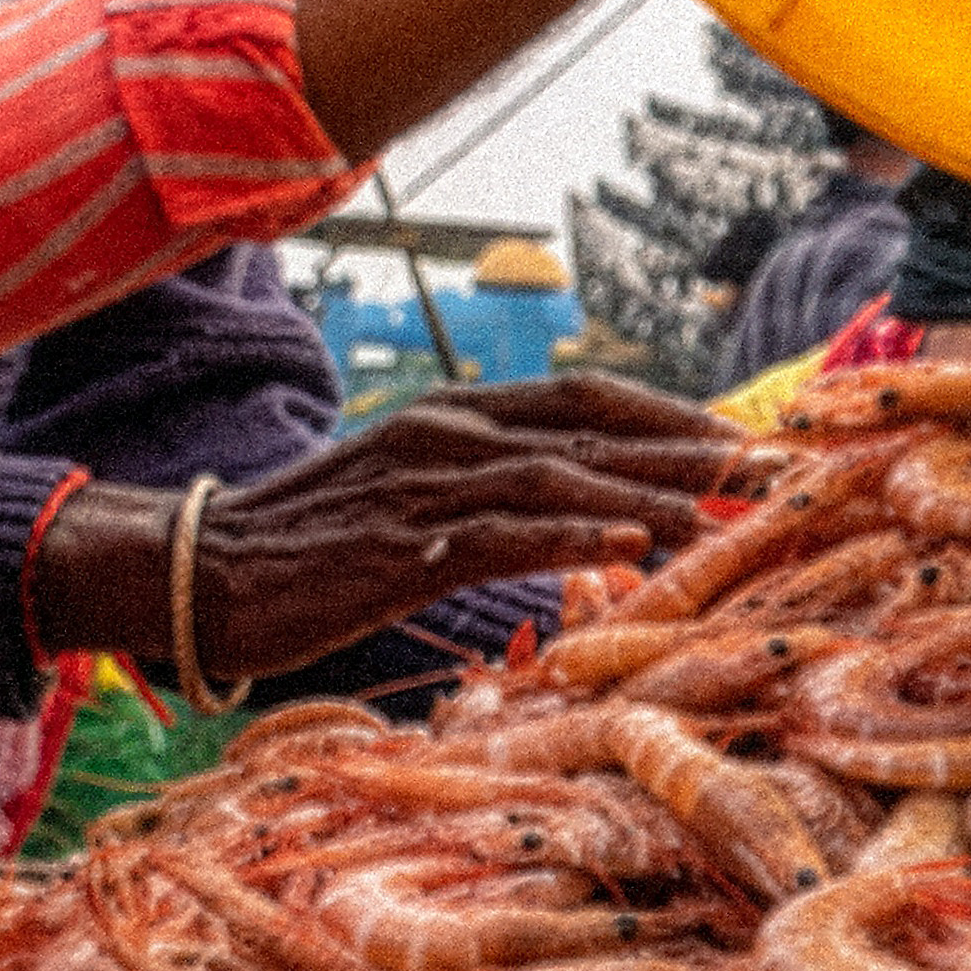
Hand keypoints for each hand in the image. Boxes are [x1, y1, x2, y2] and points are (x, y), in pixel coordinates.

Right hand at [36, 375, 738, 684]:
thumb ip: (492, 493)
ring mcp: (423, 489)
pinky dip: (571, 535)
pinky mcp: (400, 547)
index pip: (583, 398)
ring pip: (559, 478)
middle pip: (590, 431)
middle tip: (765, 471)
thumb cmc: (317, 543)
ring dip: (647, 493)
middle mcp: (447, 436)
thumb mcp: (413, 497)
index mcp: (454, 418)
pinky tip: (628, 544)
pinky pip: (501, 536)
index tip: (737, 439)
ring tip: (722, 511)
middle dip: (683, 450)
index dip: (664, 414)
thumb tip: (583, 510)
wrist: (205, 573)